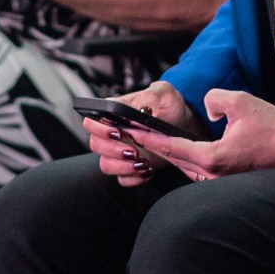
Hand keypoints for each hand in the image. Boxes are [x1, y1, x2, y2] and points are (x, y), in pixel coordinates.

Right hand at [83, 82, 203, 186]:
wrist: (183, 124)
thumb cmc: (169, 106)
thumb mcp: (164, 93)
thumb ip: (152, 96)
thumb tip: (143, 109)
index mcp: (114, 112)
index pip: (91, 121)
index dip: (99, 129)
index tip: (118, 132)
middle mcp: (113, 133)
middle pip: (95, 145)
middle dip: (112, 150)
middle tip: (134, 150)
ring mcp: (120, 152)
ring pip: (105, 164)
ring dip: (122, 167)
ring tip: (142, 162)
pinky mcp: (130, 167)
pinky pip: (122, 179)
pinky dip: (134, 178)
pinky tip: (148, 170)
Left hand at [130, 89, 274, 181]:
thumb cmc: (274, 127)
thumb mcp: (241, 102)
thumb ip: (213, 99)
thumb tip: (206, 110)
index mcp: (212, 158)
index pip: (172, 147)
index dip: (150, 138)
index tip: (132, 132)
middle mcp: (213, 175)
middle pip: (176, 160)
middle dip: (155, 146)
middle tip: (135, 133)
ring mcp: (221, 182)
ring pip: (187, 167)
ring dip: (172, 153)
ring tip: (154, 139)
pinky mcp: (230, 182)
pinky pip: (200, 170)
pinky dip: (188, 159)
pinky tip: (182, 149)